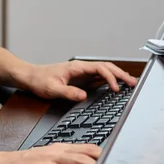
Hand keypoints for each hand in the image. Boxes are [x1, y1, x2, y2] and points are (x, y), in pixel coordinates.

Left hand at [22, 59, 137, 101]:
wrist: (31, 77)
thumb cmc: (40, 80)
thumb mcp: (52, 89)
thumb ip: (68, 92)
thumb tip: (83, 96)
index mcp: (76, 67)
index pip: (99, 68)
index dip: (110, 77)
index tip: (116, 89)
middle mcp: (81, 68)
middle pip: (106, 67)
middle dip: (120, 74)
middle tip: (132, 83)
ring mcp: (81, 73)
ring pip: (104, 71)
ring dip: (117, 76)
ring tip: (129, 83)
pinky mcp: (80, 78)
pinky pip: (98, 77)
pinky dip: (109, 80)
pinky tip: (115, 85)